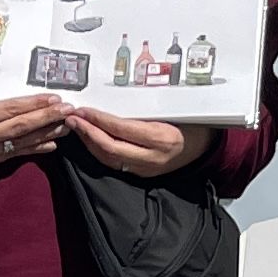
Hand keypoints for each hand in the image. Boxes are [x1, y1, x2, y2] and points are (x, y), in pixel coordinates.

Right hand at [0, 95, 67, 172]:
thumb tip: (8, 105)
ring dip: (44, 134)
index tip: (55, 98)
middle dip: (46, 118)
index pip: (8, 110)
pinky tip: (48, 146)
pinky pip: (8, 155)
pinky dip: (30, 149)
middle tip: (70, 110)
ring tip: (66, 126)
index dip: (33, 104)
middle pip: (18, 126)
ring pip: (17, 142)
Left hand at [65, 110, 212, 180]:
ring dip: (89, 143)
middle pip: (110, 147)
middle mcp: (152, 157)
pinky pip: (114, 163)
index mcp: (162, 138)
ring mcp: (146, 168)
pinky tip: (89, 139)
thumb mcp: (172, 112)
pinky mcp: (141, 174)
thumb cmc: (190, 123)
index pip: (121, 129)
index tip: (84, 110)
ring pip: (108, 158)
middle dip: (87, 132)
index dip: (99, 120)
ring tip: (76, 127)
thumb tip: (111, 102)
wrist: (205, 148)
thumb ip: (143, 111)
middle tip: (72, 118)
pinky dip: (98, 151)